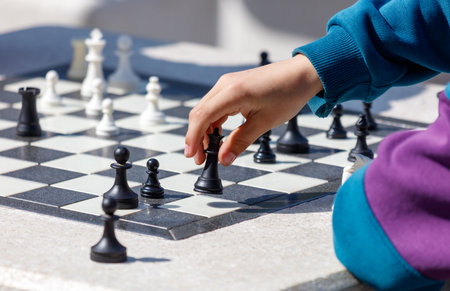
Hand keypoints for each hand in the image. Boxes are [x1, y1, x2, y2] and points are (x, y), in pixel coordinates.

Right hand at [185, 54, 322, 165]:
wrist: (302, 74)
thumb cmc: (288, 94)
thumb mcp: (264, 123)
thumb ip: (240, 141)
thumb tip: (224, 159)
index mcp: (232, 92)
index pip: (202, 117)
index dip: (193, 138)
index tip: (192, 156)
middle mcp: (225, 85)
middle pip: (199, 113)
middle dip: (196, 138)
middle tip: (200, 159)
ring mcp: (227, 84)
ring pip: (205, 110)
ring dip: (204, 131)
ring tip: (209, 151)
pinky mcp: (233, 86)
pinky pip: (215, 106)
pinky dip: (213, 122)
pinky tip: (217, 137)